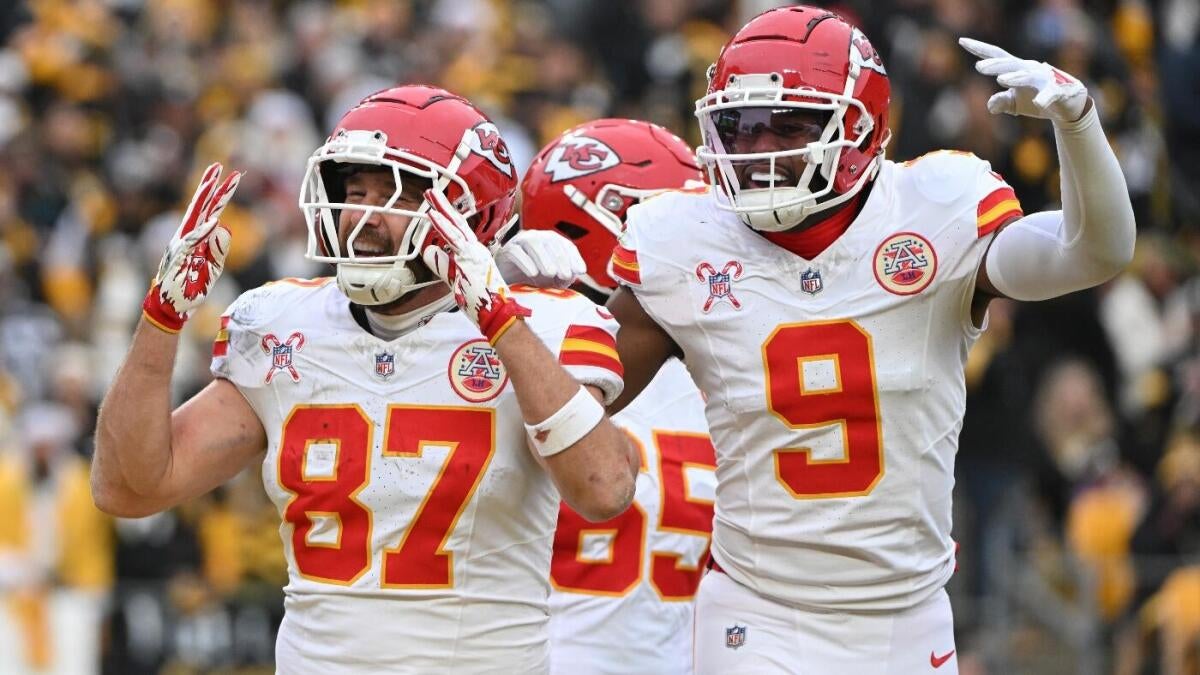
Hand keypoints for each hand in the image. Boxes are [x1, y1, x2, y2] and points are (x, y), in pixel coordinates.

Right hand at [142, 163, 241, 332]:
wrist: (172, 307)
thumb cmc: (191, 288)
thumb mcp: (213, 268)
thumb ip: (218, 249)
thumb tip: (223, 227)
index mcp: (196, 238)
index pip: (210, 211)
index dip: (219, 195)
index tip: (230, 177)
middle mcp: (187, 236)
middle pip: (201, 207)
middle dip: (210, 187)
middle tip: (219, 167)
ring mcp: (182, 245)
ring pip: (195, 217)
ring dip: (206, 200)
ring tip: (215, 181)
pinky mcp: (179, 257)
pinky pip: (192, 242)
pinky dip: (203, 232)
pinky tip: (214, 220)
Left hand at [421, 188, 530, 342]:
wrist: (499, 314)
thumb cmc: (482, 302)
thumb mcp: (456, 281)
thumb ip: (442, 265)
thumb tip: (428, 252)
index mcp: (474, 254)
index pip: (458, 232)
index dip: (447, 218)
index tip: (436, 207)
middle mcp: (475, 250)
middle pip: (457, 223)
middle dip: (444, 206)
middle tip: (431, 192)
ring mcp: (473, 253)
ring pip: (455, 227)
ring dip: (441, 210)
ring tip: (430, 195)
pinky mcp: (469, 259)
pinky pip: (453, 239)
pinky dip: (442, 225)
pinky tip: (432, 215)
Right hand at [495, 230, 585, 288]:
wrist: (505, 279)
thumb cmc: (531, 276)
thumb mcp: (551, 279)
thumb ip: (564, 276)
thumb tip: (573, 275)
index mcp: (550, 242)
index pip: (565, 245)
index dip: (574, 257)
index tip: (581, 271)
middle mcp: (536, 237)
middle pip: (550, 242)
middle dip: (560, 259)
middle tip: (565, 275)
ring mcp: (520, 242)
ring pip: (533, 243)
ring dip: (544, 259)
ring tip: (550, 274)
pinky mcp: (506, 250)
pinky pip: (516, 252)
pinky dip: (525, 262)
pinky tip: (532, 273)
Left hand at [959, 37, 1088, 123]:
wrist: (1069, 105)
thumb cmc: (1038, 99)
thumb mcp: (1015, 103)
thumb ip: (1001, 102)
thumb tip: (989, 105)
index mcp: (1017, 70)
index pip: (997, 56)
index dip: (979, 49)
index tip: (961, 40)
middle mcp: (1030, 70)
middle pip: (1010, 64)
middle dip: (995, 65)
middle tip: (979, 68)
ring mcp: (1046, 79)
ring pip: (1029, 76)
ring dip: (1016, 78)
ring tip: (1002, 80)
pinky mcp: (1060, 91)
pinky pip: (1052, 94)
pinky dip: (1046, 97)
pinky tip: (1038, 102)